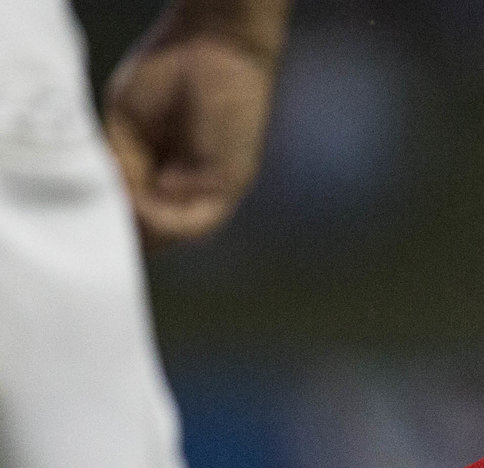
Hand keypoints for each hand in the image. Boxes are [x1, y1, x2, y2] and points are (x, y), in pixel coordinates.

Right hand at [103, 3, 288, 244]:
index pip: (133, 215)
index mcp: (157, 174)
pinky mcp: (227, 185)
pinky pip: (193, 221)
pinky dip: (162, 219)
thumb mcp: (124, 126)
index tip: (84, 216)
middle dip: (122, 228)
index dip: (110, 220)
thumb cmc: (165, 75)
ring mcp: (205, 190)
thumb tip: (114, 208)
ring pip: (169, 232)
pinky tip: (140, 202)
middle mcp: (184, 188)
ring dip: (139, 225)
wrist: (211, 47)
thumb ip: (119, 167)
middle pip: (151, 232)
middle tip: (97, 219)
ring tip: (118, 205)